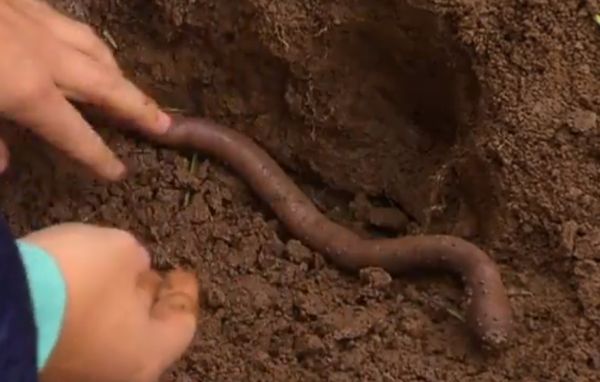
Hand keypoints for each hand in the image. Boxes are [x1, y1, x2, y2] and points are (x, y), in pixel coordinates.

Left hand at [0, 0, 170, 179]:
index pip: (75, 133)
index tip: (120, 172)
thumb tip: (3, 165)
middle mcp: (43, 55)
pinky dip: (81, 39)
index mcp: (26, 88)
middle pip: (105, 85)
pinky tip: (78, 44)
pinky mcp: (21, 0)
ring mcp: (33, 21)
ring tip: (129, 86)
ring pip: (91, 47)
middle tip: (165, 124)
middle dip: (137, 107)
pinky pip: (64, 21)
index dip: (98, 156)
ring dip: (115, 71)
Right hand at [20, 223, 198, 381]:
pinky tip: (81, 287)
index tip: (181, 271)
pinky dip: (88, 311)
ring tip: (115, 275)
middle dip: (148, 300)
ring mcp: (76, 374)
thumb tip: (134, 269)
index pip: (182, 324)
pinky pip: (79, 336)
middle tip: (149, 275)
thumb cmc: (76, 280)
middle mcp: (116, 375)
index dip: (184, 293)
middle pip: (145, 335)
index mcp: (147, 355)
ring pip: (110, 337)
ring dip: (117, 304)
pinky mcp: (45, 364)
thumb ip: (138, 260)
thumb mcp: (120, 251)